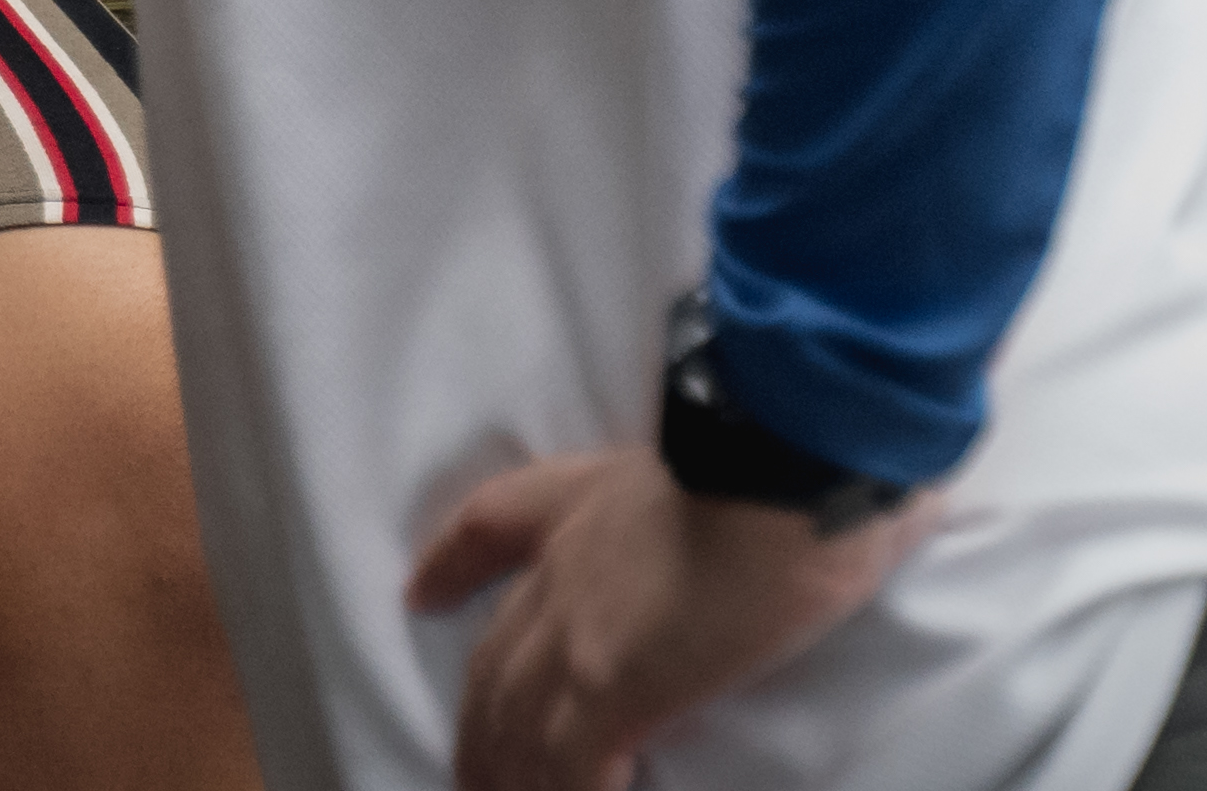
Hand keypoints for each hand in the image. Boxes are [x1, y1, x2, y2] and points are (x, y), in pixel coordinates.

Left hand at [407, 444, 933, 790]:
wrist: (785, 463)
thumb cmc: (770, 454)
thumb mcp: (695, 449)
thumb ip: (682, 487)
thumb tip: (730, 525)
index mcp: (569, 505)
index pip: (486, 533)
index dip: (448, 571)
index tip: (421, 596)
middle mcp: (557, 576)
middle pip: (492, 669)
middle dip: (478, 730)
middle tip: (470, 775)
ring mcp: (576, 637)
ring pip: (517, 727)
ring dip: (511, 780)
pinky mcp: (613, 689)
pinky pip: (572, 766)